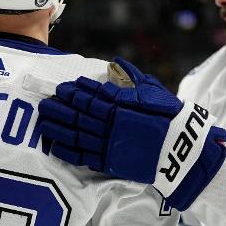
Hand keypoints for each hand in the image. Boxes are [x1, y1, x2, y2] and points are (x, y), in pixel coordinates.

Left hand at [38, 58, 225, 209]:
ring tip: (44, 122)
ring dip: (58, 129)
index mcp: (120, 107)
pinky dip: (68, 152)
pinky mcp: (110, 163)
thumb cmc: (169, 117)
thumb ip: (131, 78)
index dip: (74, 94)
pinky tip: (54, 146)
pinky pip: (83, 158)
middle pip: (78, 116)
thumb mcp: (154, 92)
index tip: (62, 88)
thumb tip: (115, 62)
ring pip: (76, 136)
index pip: (91, 98)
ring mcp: (109, 146)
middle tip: (44, 103)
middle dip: (60, 110)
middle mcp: (111, 126)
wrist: (182, 149)